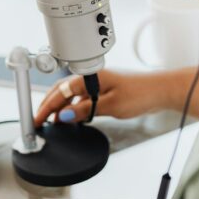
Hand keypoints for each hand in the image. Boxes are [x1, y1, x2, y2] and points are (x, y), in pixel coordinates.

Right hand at [34, 70, 166, 126]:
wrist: (160, 91)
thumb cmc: (141, 93)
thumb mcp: (111, 105)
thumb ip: (86, 110)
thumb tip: (66, 115)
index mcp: (91, 76)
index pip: (61, 91)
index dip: (47, 106)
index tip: (38, 119)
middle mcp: (92, 77)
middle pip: (63, 90)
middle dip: (50, 105)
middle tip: (40, 121)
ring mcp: (99, 83)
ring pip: (72, 94)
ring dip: (62, 107)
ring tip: (54, 122)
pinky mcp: (105, 89)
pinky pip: (83, 97)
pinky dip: (75, 107)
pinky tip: (74, 117)